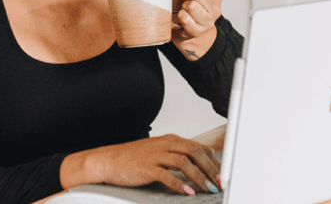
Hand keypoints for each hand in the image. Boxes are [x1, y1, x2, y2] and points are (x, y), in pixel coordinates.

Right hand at [75, 134, 221, 194]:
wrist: (109, 160)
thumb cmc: (134, 158)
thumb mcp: (159, 151)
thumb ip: (178, 155)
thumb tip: (200, 163)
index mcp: (171, 140)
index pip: (199, 147)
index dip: (213, 161)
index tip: (221, 174)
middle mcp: (165, 145)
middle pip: (195, 152)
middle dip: (211, 168)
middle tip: (219, 182)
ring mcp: (155, 155)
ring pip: (184, 162)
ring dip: (199, 176)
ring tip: (208, 188)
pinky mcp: (147, 168)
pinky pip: (167, 175)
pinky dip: (180, 184)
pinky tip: (188, 192)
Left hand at [166, 0, 223, 57]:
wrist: (188, 30)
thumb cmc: (188, 5)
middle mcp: (216, 7)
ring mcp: (209, 20)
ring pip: (191, 5)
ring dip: (183, 6)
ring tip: (184, 9)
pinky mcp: (198, 31)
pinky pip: (185, 18)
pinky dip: (180, 16)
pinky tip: (182, 17)